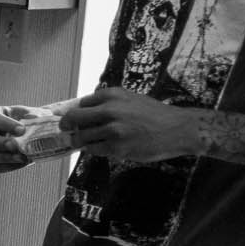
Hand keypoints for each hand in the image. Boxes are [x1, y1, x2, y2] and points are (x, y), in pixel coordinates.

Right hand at [0, 105, 34, 172]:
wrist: (36, 132)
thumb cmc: (32, 119)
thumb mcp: (35, 113)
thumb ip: (35, 115)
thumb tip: (34, 119)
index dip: (5, 124)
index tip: (22, 130)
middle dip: (0, 144)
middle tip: (15, 145)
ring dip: (6, 158)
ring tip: (23, 157)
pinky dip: (13, 165)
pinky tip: (25, 161)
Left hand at [58, 87, 200, 163]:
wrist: (180, 129)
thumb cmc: (155, 114)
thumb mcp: (131, 100)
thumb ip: (109, 104)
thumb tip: (81, 112)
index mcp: (112, 95)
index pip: (81, 103)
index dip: (71, 112)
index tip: (65, 117)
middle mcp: (110, 110)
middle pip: (73, 118)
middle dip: (65, 125)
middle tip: (64, 130)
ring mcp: (113, 130)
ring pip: (81, 137)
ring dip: (79, 141)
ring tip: (83, 142)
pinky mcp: (117, 147)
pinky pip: (94, 150)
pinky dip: (94, 150)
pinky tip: (103, 148)